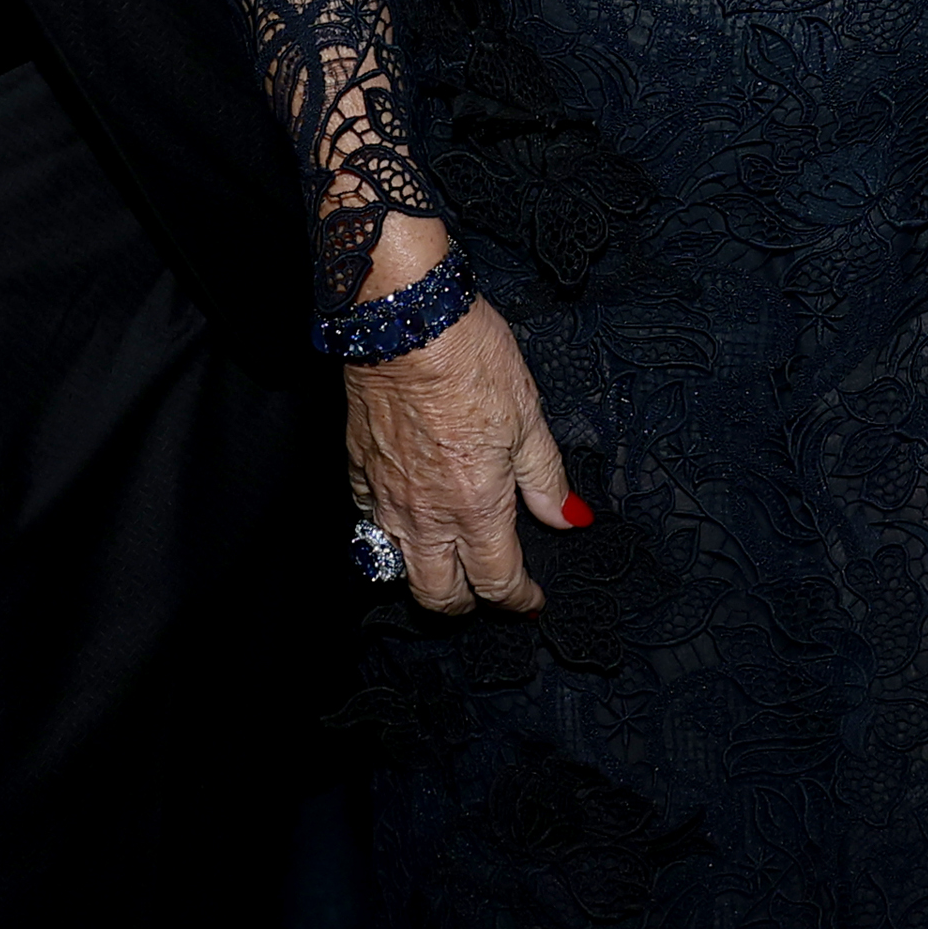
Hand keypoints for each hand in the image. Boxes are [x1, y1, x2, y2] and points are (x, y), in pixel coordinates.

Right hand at [342, 231, 585, 616]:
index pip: (498, 581)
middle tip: (486, 592)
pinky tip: (406, 511)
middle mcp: (426, 515)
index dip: (519, 600)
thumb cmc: (471, 361)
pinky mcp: (357, 471)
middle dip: (466, 606)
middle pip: (439, 595)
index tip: (531, 601)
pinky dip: (388, 529)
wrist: (406, 322)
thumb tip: (569, 519)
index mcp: (476, 507)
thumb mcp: (528, 417)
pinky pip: (370, 520)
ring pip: (399, 566)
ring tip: (447, 560)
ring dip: (426, 574)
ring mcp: (386, 497)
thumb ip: (546, 478)